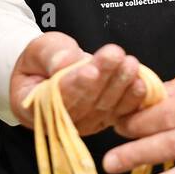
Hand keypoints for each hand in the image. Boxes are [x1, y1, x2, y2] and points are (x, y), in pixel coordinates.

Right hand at [9, 32, 148, 135]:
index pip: (56, 97)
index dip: (75, 84)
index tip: (89, 69)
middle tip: (116, 56)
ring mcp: (85, 124)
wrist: (54, 70)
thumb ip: (51, 55)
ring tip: (130, 64)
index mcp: (33, 106)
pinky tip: (141, 83)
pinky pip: (121, 111)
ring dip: (120, 85)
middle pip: (85, 103)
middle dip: (103, 78)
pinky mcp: (104, 120)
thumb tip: (66, 62)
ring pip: (105, 107)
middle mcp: (60, 122)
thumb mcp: (39, 49)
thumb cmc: (43, 61)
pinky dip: (132, 98)